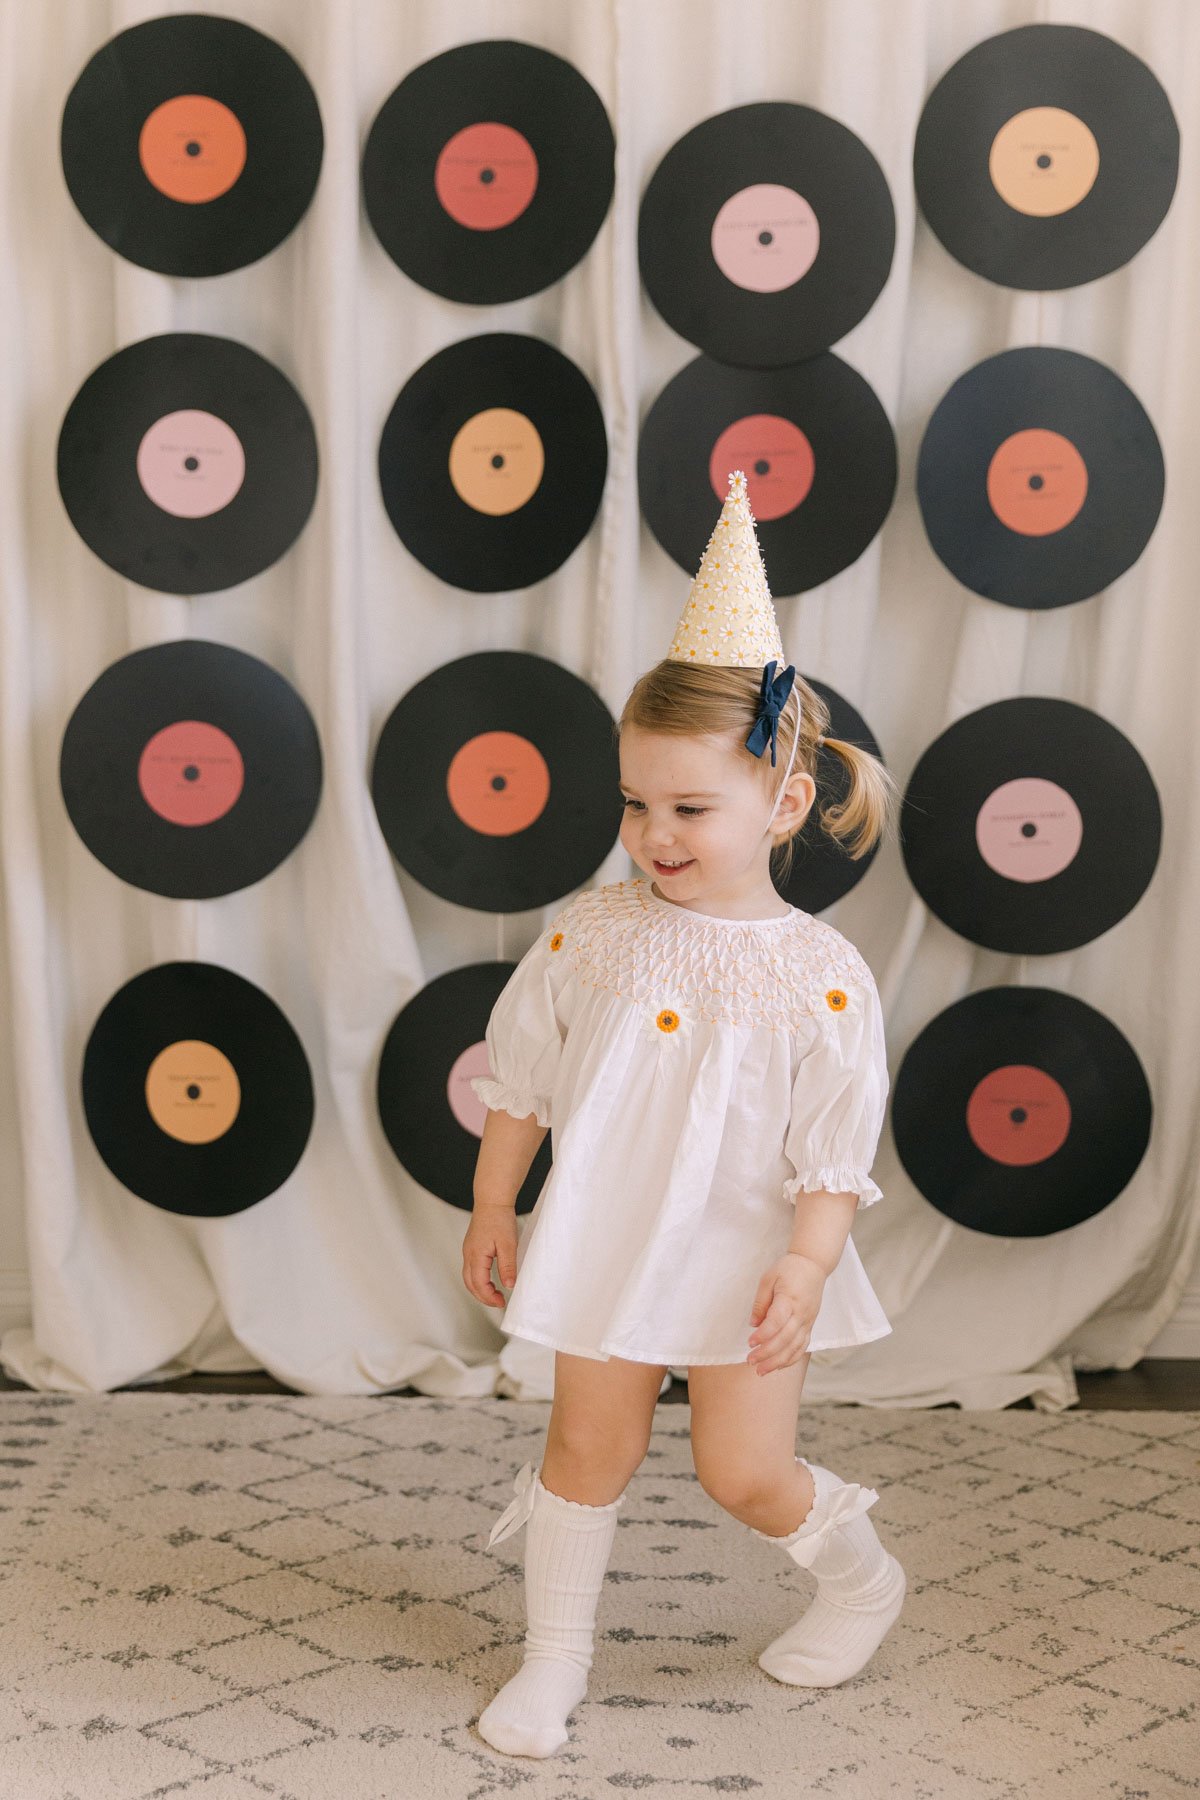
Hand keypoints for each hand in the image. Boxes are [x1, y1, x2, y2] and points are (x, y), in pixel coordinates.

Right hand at [462, 1203, 517, 1308]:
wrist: (492, 1200)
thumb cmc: (499, 1218)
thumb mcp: (508, 1244)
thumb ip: (508, 1266)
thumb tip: (509, 1285)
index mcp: (476, 1255)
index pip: (478, 1284)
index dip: (489, 1297)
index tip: (502, 1302)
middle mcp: (468, 1254)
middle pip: (469, 1284)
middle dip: (483, 1297)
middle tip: (498, 1302)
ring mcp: (468, 1250)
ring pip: (468, 1277)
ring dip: (480, 1289)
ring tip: (495, 1294)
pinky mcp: (472, 1247)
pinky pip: (471, 1269)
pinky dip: (478, 1279)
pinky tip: (490, 1280)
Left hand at [747, 1253, 825, 1374]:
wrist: (813, 1265)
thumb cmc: (788, 1269)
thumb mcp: (769, 1278)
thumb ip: (761, 1302)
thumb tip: (753, 1324)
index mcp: (790, 1299)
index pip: (777, 1322)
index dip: (763, 1335)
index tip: (750, 1342)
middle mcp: (801, 1313)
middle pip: (785, 1339)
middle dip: (767, 1353)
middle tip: (750, 1361)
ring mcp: (808, 1321)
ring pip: (795, 1347)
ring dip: (778, 1362)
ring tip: (761, 1371)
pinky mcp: (810, 1325)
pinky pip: (802, 1347)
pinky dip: (790, 1359)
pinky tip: (777, 1366)